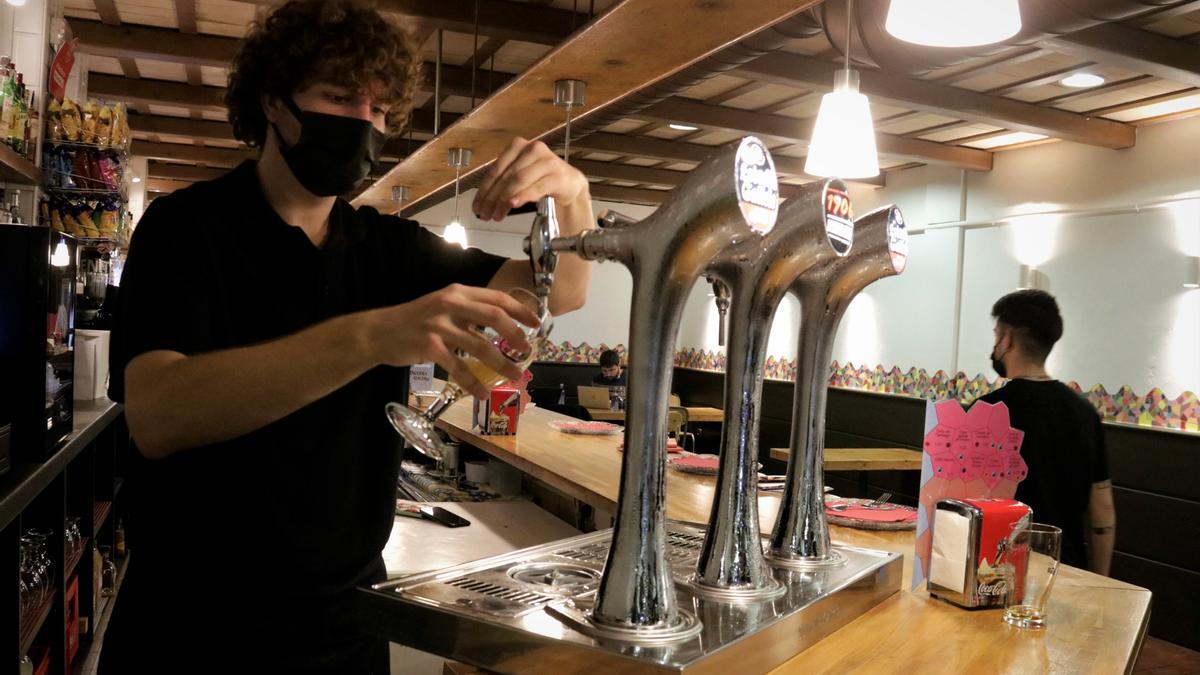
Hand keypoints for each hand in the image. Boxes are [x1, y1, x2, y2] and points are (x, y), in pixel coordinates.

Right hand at [368, 284, 539, 397]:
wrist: (377, 332)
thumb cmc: (413, 321)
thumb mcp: (442, 308)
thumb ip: (468, 314)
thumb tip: (501, 330)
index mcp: (458, 292)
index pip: (497, 298)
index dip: (520, 310)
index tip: (536, 323)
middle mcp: (450, 303)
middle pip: (494, 317)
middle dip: (516, 335)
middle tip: (527, 351)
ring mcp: (439, 324)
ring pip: (480, 346)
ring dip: (501, 364)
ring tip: (514, 376)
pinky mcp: (429, 346)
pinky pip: (458, 367)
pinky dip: (472, 383)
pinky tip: (481, 393)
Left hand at [472, 137, 589, 221]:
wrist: (569, 185)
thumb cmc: (542, 180)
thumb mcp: (519, 177)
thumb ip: (502, 183)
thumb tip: (483, 202)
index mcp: (519, 146)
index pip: (496, 169)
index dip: (484, 189)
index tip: (477, 206)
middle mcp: (533, 149)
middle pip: (506, 176)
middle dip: (493, 198)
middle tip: (486, 214)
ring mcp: (547, 161)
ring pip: (519, 180)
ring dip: (505, 200)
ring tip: (498, 214)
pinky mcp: (558, 175)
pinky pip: (537, 187)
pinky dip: (523, 196)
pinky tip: (514, 203)